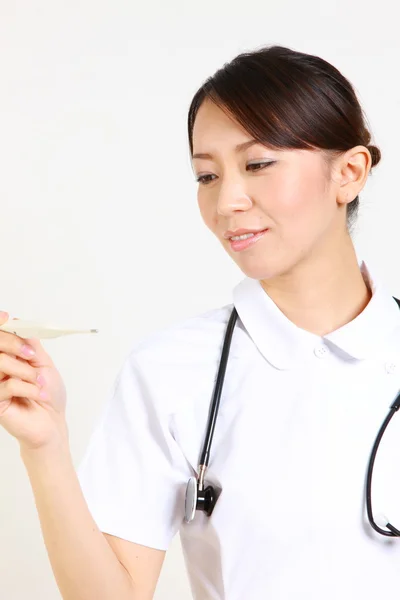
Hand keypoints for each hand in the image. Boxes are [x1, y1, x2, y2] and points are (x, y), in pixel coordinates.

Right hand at [0, 311, 67, 451]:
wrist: (53, 424)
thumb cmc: (49, 396)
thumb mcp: (44, 365)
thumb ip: (31, 345)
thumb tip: (19, 323)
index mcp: (9, 358)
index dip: (0, 326)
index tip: (7, 318)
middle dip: (15, 345)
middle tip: (31, 355)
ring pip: (1, 363)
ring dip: (26, 371)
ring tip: (40, 382)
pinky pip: (8, 385)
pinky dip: (29, 387)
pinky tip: (38, 395)